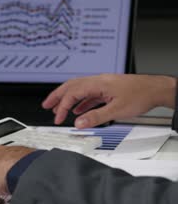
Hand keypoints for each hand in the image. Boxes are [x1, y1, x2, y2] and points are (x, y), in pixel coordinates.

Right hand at [42, 74, 176, 127]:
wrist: (156, 90)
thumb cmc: (141, 95)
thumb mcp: (117, 110)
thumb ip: (96, 117)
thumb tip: (79, 123)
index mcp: (98, 83)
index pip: (73, 93)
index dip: (62, 106)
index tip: (58, 118)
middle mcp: (99, 81)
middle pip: (71, 86)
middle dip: (57, 96)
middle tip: (46, 105)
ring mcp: (103, 84)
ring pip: (79, 89)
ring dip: (68, 99)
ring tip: (59, 109)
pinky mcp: (108, 89)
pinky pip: (89, 94)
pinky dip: (81, 102)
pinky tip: (79, 110)